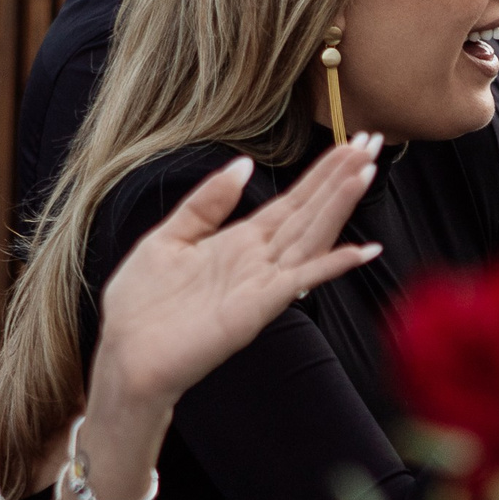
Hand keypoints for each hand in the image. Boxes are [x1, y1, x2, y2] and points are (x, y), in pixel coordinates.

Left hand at [92, 139, 383, 411]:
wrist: (124, 357)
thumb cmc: (141, 307)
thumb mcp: (168, 238)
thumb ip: (206, 204)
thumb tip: (242, 165)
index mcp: (238, 242)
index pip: (292, 201)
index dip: (322, 172)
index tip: (351, 142)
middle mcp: (258, 261)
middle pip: (309, 211)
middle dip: (341, 177)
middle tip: (373, 142)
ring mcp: (261, 284)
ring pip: (310, 236)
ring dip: (339, 206)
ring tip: (366, 171)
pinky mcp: (256, 308)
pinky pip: (299, 280)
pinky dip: (331, 265)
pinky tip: (361, 250)